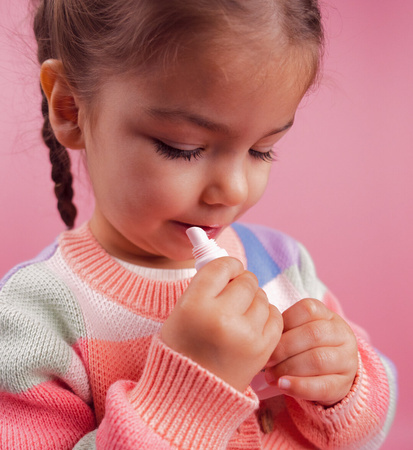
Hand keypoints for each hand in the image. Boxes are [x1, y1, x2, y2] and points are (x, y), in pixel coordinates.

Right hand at [161, 257, 282, 391]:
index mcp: (194, 305)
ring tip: (239, 315)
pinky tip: (251, 325)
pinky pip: (275, 316)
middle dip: (241, 283)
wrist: (190, 395)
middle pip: (246, 281)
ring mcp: (245, 336)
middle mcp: (221, 318)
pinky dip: (265, 316)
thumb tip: (231, 267)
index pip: (222, 267)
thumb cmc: (183, 349)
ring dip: (253, 301)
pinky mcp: (262, 350)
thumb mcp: (181, 312)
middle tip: (232, 295)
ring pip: (262, 297)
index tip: (228, 271)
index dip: (228, 266)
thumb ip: (205, 287)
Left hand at [264, 298, 357, 405]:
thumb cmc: (306, 346)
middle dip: (284, 348)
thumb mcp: (298, 331)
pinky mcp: (344, 384)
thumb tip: (260, 337)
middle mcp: (341, 333)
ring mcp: (347, 359)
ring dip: (289, 368)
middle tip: (266, 360)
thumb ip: (284, 330)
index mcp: (327, 315)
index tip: (267, 337)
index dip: (285, 323)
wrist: (332, 372)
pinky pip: (323, 386)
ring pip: (318, 360)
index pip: (307, 310)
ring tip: (270, 375)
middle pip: (313, 335)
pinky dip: (299, 386)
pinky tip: (283, 385)